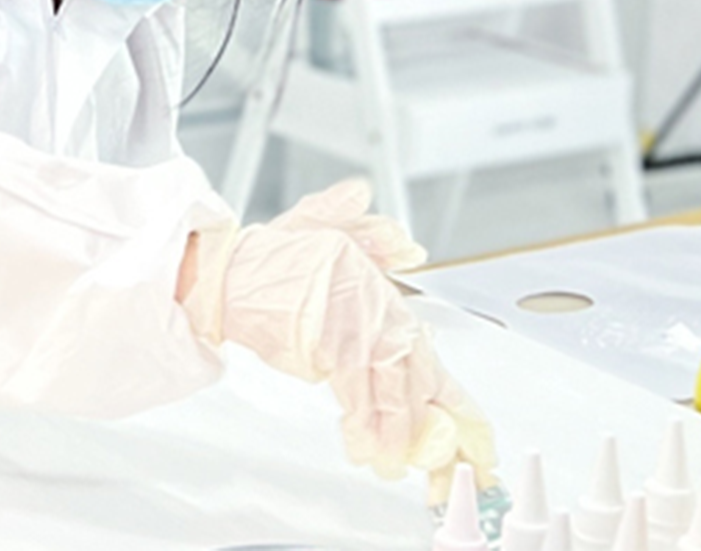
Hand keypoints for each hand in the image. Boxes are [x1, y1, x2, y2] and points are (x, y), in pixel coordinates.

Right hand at [181, 192, 495, 501]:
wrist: (226, 275)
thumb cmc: (269, 263)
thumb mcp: (321, 235)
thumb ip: (367, 234)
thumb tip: (408, 245)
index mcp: (380, 294)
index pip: (426, 356)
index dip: (452, 400)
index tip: (474, 437)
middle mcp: (378, 308)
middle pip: (419, 376)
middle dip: (435, 429)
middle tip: (446, 466)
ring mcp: (358, 325)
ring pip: (393, 387)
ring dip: (394, 433)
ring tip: (392, 464)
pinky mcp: (333, 342)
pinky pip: (357, 390)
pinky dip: (363, 423)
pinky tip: (363, 446)